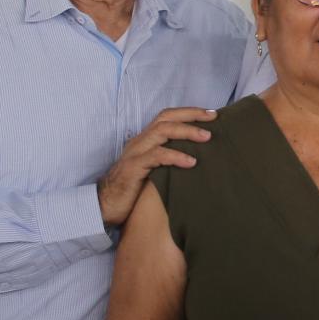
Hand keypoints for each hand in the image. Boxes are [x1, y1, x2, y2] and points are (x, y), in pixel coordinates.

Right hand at [97, 107, 215, 226]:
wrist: (105, 206)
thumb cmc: (134, 190)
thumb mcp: (156, 171)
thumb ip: (171, 161)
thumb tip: (200, 160)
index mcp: (146, 140)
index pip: (168, 117)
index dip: (189, 113)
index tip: (212, 114)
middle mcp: (140, 142)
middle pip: (166, 118)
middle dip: (191, 115)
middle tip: (213, 118)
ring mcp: (135, 153)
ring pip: (161, 132)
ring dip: (186, 132)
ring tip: (207, 137)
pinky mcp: (133, 168)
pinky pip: (156, 156)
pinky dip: (175, 155)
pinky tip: (191, 162)